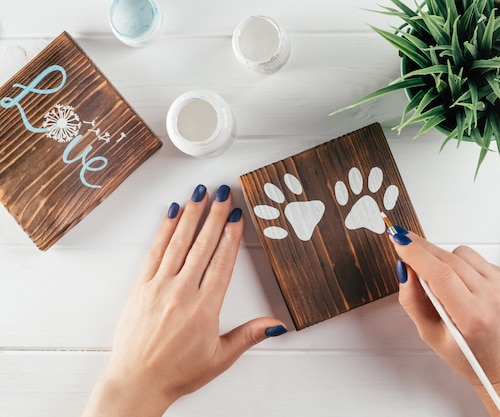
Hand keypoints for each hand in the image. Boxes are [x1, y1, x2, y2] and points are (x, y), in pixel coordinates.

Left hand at [82, 184, 286, 416]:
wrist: (137, 382)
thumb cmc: (176, 372)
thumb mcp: (220, 357)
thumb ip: (249, 336)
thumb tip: (275, 324)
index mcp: (205, 307)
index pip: (222, 262)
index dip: (232, 235)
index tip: (238, 216)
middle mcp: (182, 292)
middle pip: (203, 245)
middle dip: (215, 215)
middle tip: (224, 193)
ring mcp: (159, 287)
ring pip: (179, 242)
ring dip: (191, 215)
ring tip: (200, 194)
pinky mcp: (141, 287)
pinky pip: (155, 252)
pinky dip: (164, 230)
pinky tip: (171, 214)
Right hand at [391, 231, 499, 416]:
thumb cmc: (470, 356)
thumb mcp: (431, 335)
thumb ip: (413, 301)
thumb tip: (404, 270)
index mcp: (473, 316)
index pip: (440, 274)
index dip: (416, 253)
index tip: (399, 240)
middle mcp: (492, 297)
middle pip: (448, 259)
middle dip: (421, 249)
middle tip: (403, 244)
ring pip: (461, 253)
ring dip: (443, 259)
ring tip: (440, 281)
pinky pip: (475, 258)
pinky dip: (461, 265)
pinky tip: (460, 284)